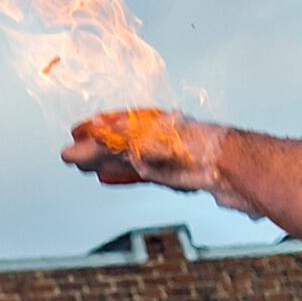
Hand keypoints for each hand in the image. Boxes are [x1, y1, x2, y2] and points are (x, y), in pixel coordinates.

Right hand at [62, 108, 222, 192]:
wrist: (230, 167)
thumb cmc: (196, 146)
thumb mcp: (149, 140)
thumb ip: (117, 138)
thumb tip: (90, 134)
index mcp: (150, 122)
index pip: (115, 124)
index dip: (94, 129)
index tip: (75, 133)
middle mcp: (155, 136)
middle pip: (118, 142)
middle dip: (94, 149)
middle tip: (71, 156)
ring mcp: (164, 155)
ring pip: (127, 159)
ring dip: (105, 163)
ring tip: (86, 168)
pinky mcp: (174, 174)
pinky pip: (140, 174)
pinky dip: (122, 176)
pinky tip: (108, 179)